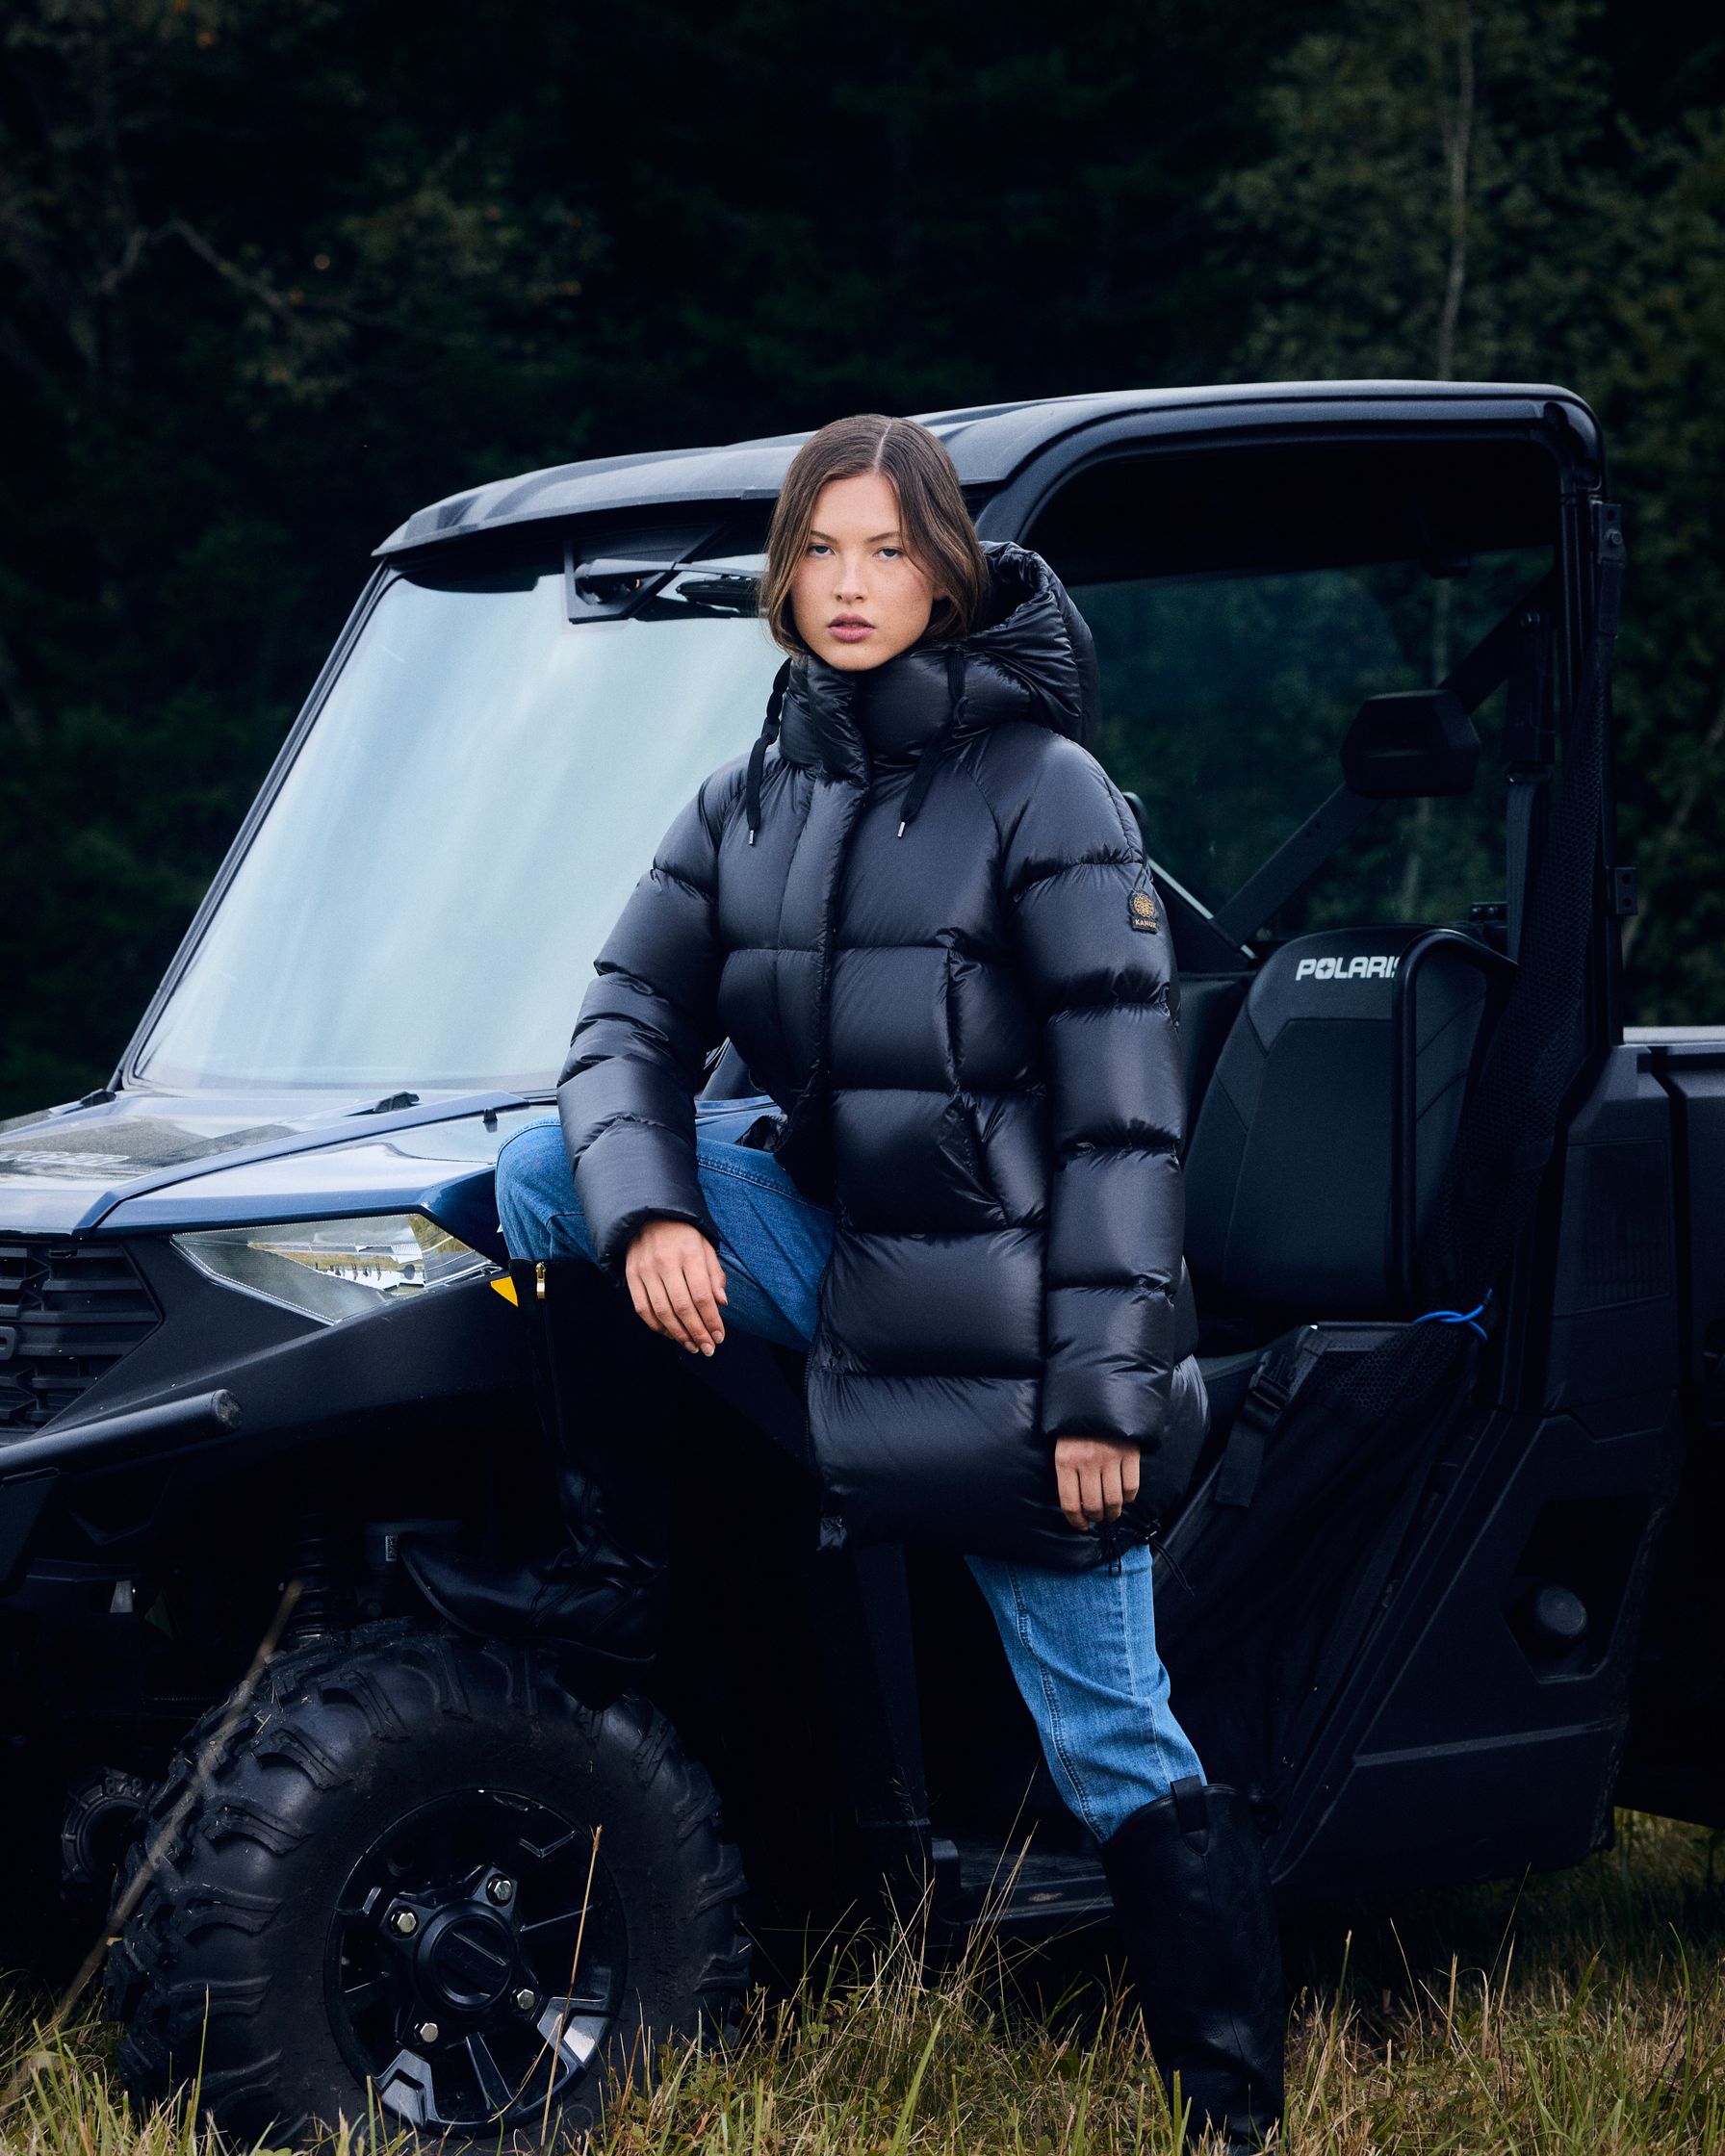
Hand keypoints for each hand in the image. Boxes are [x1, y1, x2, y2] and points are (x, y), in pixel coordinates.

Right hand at [623, 1219, 727, 1354]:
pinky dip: (657, 1326)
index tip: (720, 1337)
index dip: (711, 1321)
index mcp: (690, 1254)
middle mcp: (666, 1262)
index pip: (702, 1295)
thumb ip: (714, 1275)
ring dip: (678, 1334)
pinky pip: (642, 1308)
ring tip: (692, 1346)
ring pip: (662, 1311)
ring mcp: (646, 1270)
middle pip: (683, 1307)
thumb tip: (721, 1303)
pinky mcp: (631, 1275)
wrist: (650, 1215)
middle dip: (697, 1333)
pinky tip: (671, 1334)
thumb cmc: (684, 1235)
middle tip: (708, 1349)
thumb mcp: (705, 1247)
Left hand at [1054, 1435, 1140, 1532]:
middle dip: (1097, 1518)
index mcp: (1065, 1461)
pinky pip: (1131, 1487)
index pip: (1069, 1502)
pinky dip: (1129, 1497)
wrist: (1097, 1394)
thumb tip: (1076, 1505)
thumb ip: (1067, 1472)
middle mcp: (1087, 1461)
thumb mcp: (1061, 1446)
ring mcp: (1110, 1457)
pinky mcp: (1129, 1453)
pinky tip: (1124, 1497)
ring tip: (1112, 1512)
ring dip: (1113, 1512)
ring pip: (1114, 1500)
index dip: (1076, 1520)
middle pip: (1093, 1506)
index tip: (1081, 1526)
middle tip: (1098, 1518)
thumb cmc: (1076, 1426)